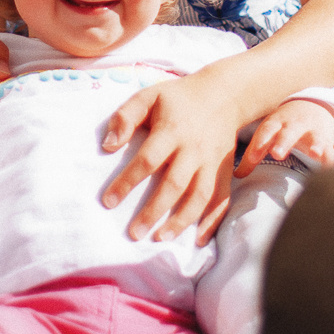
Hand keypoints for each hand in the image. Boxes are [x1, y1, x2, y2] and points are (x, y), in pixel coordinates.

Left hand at [99, 72, 243, 245]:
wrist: (223, 94)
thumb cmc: (177, 98)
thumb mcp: (148, 96)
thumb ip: (125, 117)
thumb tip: (108, 146)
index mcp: (172, 130)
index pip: (147, 160)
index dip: (127, 182)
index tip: (108, 202)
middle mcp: (194, 149)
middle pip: (174, 185)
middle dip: (153, 211)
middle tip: (133, 233)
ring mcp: (212, 162)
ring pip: (199, 196)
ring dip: (181, 221)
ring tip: (160, 238)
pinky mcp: (225, 171)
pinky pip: (221, 199)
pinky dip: (212, 221)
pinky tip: (198, 239)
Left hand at [235, 98, 333, 176]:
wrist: (312, 107)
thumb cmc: (283, 126)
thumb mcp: (268, 135)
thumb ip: (254, 154)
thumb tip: (236, 176)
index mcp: (276, 122)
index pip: (265, 131)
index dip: (258, 144)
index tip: (251, 159)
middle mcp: (295, 125)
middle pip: (288, 132)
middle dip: (283, 142)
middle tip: (277, 154)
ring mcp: (313, 131)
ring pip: (315, 138)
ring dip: (315, 146)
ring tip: (314, 154)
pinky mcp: (328, 141)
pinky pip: (331, 151)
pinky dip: (332, 160)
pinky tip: (332, 169)